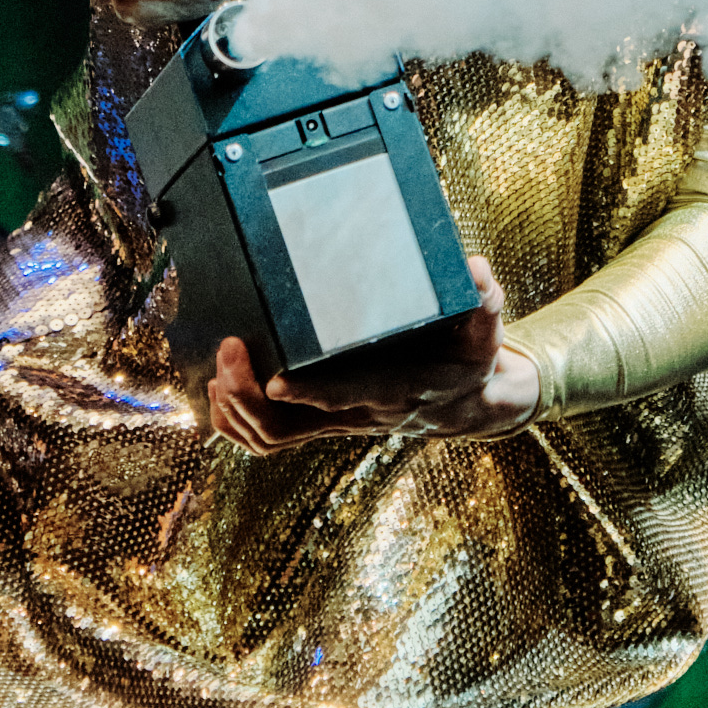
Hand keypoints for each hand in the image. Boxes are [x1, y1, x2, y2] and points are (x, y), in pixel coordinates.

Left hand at [204, 257, 540, 451]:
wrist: (467, 404)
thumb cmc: (471, 358)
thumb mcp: (487, 328)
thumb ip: (485, 298)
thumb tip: (476, 269)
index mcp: (394, 389)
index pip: (345, 397)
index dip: (309, 393)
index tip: (275, 380)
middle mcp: (359, 414)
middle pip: (290, 427)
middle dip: (250, 395)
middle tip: (230, 349)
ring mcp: (337, 423)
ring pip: (273, 437)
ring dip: (237, 409)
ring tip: (221, 368)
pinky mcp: (324, 422)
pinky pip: (271, 438)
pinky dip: (238, 423)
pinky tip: (221, 391)